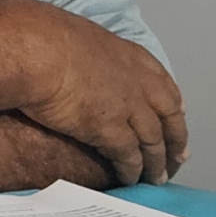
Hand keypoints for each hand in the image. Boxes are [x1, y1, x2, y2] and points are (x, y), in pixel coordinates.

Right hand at [4, 3, 188, 187]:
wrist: (36, 50)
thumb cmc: (44, 38)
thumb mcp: (79, 37)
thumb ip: (90, 54)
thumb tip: (77, 59)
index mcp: (131, 57)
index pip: (164, 84)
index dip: (172, 105)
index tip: (179, 115)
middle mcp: (138, 82)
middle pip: (168, 116)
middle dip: (175, 139)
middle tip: (178, 157)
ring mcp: (128, 107)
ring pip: (153, 141)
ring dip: (157, 162)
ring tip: (156, 178)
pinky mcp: (110, 129)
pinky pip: (129, 156)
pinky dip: (132, 170)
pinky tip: (130, 179)